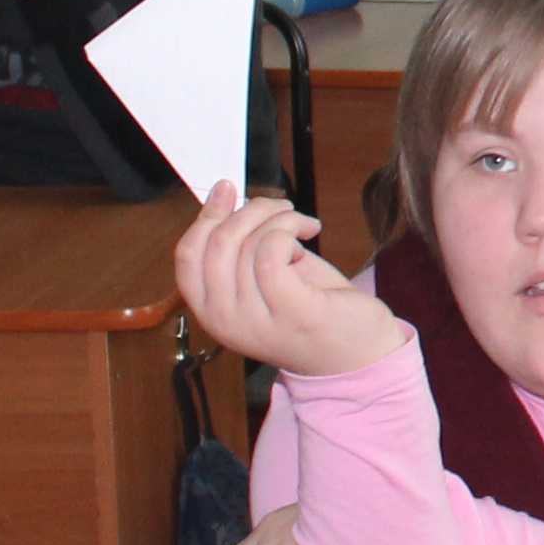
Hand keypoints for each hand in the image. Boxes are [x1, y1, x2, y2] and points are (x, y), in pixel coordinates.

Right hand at [173, 184, 405, 378]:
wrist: (356, 354)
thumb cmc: (310, 307)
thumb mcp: (263, 276)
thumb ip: (239, 246)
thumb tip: (223, 195)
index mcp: (211, 311)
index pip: (186, 255)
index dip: (205, 216)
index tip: (227, 190)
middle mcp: (224, 320)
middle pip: (216, 243)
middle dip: (251, 210)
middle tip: (282, 207)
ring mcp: (256, 320)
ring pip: (247, 242)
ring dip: (279, 218)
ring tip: (301, 223)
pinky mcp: (292, 311)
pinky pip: (272, 251)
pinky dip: (289, 229)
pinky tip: (310, 232)